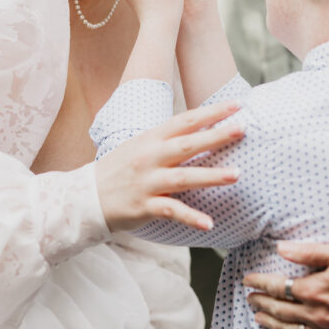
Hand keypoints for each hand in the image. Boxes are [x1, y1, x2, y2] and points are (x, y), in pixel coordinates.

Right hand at [95, 100, 243, 232]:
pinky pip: (171, 211)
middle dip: (216, 136)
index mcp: (151, 139)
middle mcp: (149, 157)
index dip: (211, 112)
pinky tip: (210, 224)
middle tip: (242, 129)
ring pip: (183, 177)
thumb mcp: (140, 146)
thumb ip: (167, 139)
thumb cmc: (119, 169)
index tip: (236, 105)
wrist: (86, 197)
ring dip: (211, 175)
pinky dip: (191, 217)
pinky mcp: (144, 206)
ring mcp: (147, 182)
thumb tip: (199, 130)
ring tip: (236, 174)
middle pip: (187, 144)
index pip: (185, 121)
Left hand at [243, 241, 328, 328]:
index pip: (277, 287)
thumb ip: (308, 252)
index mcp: (315, 289)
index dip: (259, 283)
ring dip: (272, 325)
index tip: (247, 280)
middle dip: (261, 303)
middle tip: (249, 298)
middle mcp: (318, 314)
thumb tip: (281, 249)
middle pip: (280, 310)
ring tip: (259, 319)